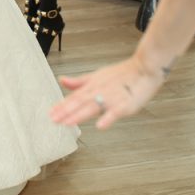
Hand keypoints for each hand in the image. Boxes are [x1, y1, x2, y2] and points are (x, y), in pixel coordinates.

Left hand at [49, 56, 164, 130]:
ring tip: (68, 123)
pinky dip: (108, 118)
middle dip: (66, 111)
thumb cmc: (123, 73)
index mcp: (93, 85)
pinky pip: (115, 112)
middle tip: (53, 120)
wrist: (144, 68)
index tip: (50, 113)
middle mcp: (100, 91)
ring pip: (93, 107)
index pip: (74, 97)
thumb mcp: (97, 75)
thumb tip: (62, 80)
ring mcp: (112, 98)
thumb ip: (80, 81)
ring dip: (80, 115)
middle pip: (80, 102)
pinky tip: (100, 126)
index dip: (62, 105)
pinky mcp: (125, 104)